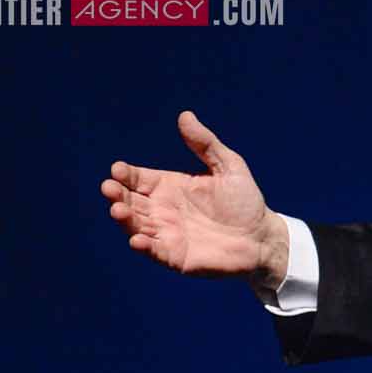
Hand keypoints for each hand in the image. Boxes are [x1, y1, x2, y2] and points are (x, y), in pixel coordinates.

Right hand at [100, 110, 289, 284]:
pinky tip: (136, 240)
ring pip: (137, 225)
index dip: (125, 174)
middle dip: (117, 195)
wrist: (263, 236)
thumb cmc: (245, 201)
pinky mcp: (177, 257)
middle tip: (109, 188)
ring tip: (117, 210)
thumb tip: (185, 115)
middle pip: (131, 201)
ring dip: (125, 219)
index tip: (117, 169)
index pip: (139, 179)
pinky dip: (144, 247)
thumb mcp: (228, 166)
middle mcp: (163, 210)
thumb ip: (205, 143)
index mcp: (170, 186)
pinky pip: (155, 252)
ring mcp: (168, 234)